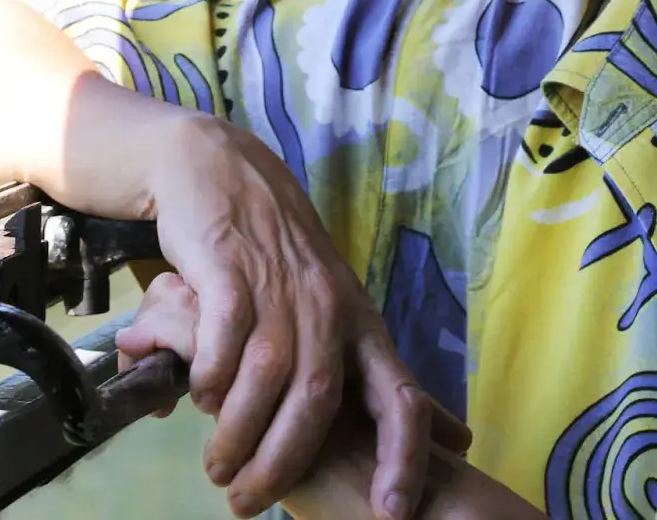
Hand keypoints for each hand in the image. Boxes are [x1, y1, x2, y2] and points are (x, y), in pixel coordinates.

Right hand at [119, 274, 476, 519]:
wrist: (222, 171)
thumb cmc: (282, 259)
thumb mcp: (339, 310)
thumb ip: (377, 374)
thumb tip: (456, 440)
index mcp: (362, 324)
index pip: (401, 396)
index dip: (404, 456)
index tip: (391, 513)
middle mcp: (329, 308)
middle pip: (318, 399)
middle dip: (284, 464)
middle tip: (248, 503)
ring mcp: (281, 287)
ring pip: (268, 376)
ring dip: (239, 433)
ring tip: (218, 466)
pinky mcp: (230, 268)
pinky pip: (225, 338)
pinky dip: (212, 379)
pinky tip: (200, 399)